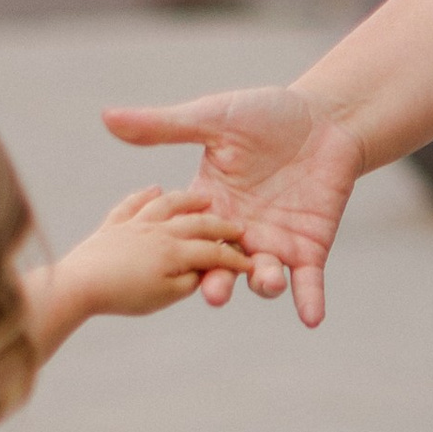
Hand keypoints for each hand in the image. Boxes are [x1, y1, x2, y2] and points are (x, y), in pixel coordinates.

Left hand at [28, 188, 247, 353]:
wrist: (76, 284)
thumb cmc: (124, 296)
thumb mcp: (166, 295)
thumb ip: (192, 279)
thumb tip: (205, 269)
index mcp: (176, 250)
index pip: (217, 252)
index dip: (237, 258)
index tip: (253, 264)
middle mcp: (160, 230)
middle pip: (198, 223)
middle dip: (221, 224)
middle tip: (237, 226)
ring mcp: (136, 224)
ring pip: (168, 205)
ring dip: (188, 201)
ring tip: (202, 199)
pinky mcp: (113, 224)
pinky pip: (133, 204)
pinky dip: (145, 195)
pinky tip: (153, 189)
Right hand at [101, 83, 363, 323]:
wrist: (324, 117)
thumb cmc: (266, 113)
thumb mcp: (212, 118)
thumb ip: (163, 126)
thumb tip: (107, 115)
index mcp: (210, 205)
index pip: (190, 236)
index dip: (183, 253)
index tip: (170, 266)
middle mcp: (239, 230)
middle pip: (223, 265)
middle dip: (219, 281)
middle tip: (215, 293)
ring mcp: (274, 242)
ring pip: (263, 275)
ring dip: (264, 283)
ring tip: (265, 282)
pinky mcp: (310, 247)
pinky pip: (309, 281)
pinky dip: (310, 300)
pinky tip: (312, 318)